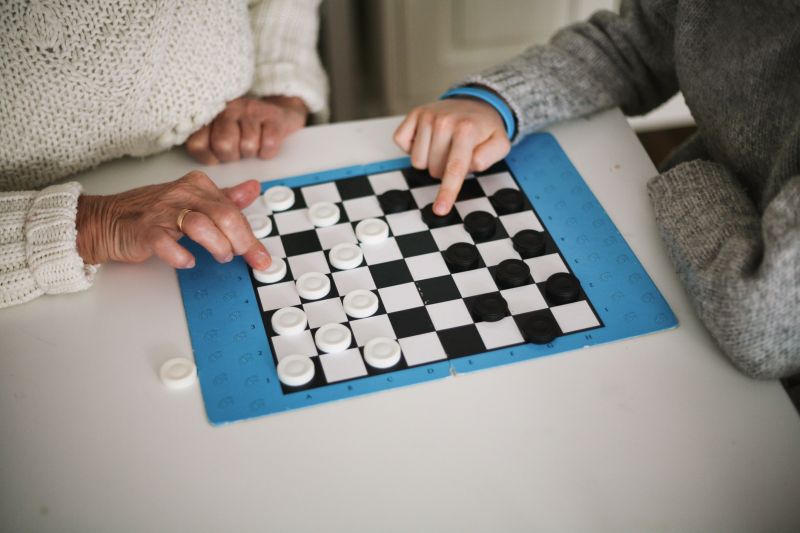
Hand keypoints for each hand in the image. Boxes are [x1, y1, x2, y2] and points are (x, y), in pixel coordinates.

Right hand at [76, 171, 270, 270]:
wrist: (106, 220)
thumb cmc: (152, 213)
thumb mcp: (193, 201)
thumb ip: (225, 198)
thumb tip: (253, 188)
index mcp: (197, 186)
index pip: (233, 210)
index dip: (251, 237)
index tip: (262, 257)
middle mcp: (181, 194)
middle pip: (223, 216)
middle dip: (240, 242)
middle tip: (243, 258)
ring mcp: (162, 212)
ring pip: (200, 225)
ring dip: (216, 246)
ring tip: (220, 257)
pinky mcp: (144, 230)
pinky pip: (167, 243)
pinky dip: (181, 256)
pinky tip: (188, 261)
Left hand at [186, 96, 307, 163]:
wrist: (272, 112)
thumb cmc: (241, 128)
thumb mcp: (215, 133)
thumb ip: (201, 142)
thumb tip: (198, 160)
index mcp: (209, 116)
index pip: (198, 144)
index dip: (208, 156)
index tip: (216, 155)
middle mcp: (227, 110)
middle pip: (224, 145)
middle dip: (232, 155)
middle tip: (237, 149)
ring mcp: (250, 111)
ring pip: (248, 145)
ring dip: (251, 151)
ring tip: (251, 143)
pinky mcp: (272, 116)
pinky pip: (269, 144)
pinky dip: (267, 150)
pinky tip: (264, 141)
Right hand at [394, 97, 510, 214]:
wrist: (475, 103)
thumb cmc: (484, 128)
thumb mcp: (500, 144)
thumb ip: (489, 157)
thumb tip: (469, 164)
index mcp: (467, 129)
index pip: (454, 168)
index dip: (447, 191)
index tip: (440, 208)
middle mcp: (444, 120)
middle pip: (434, 170)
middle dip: (444, 170)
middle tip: (456, 155)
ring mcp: (427, 116)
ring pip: (417, 162)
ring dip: (429, 160)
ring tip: (443, 146)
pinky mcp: (414, 114)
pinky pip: (402, 144)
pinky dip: (413, 147)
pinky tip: (428, 139)